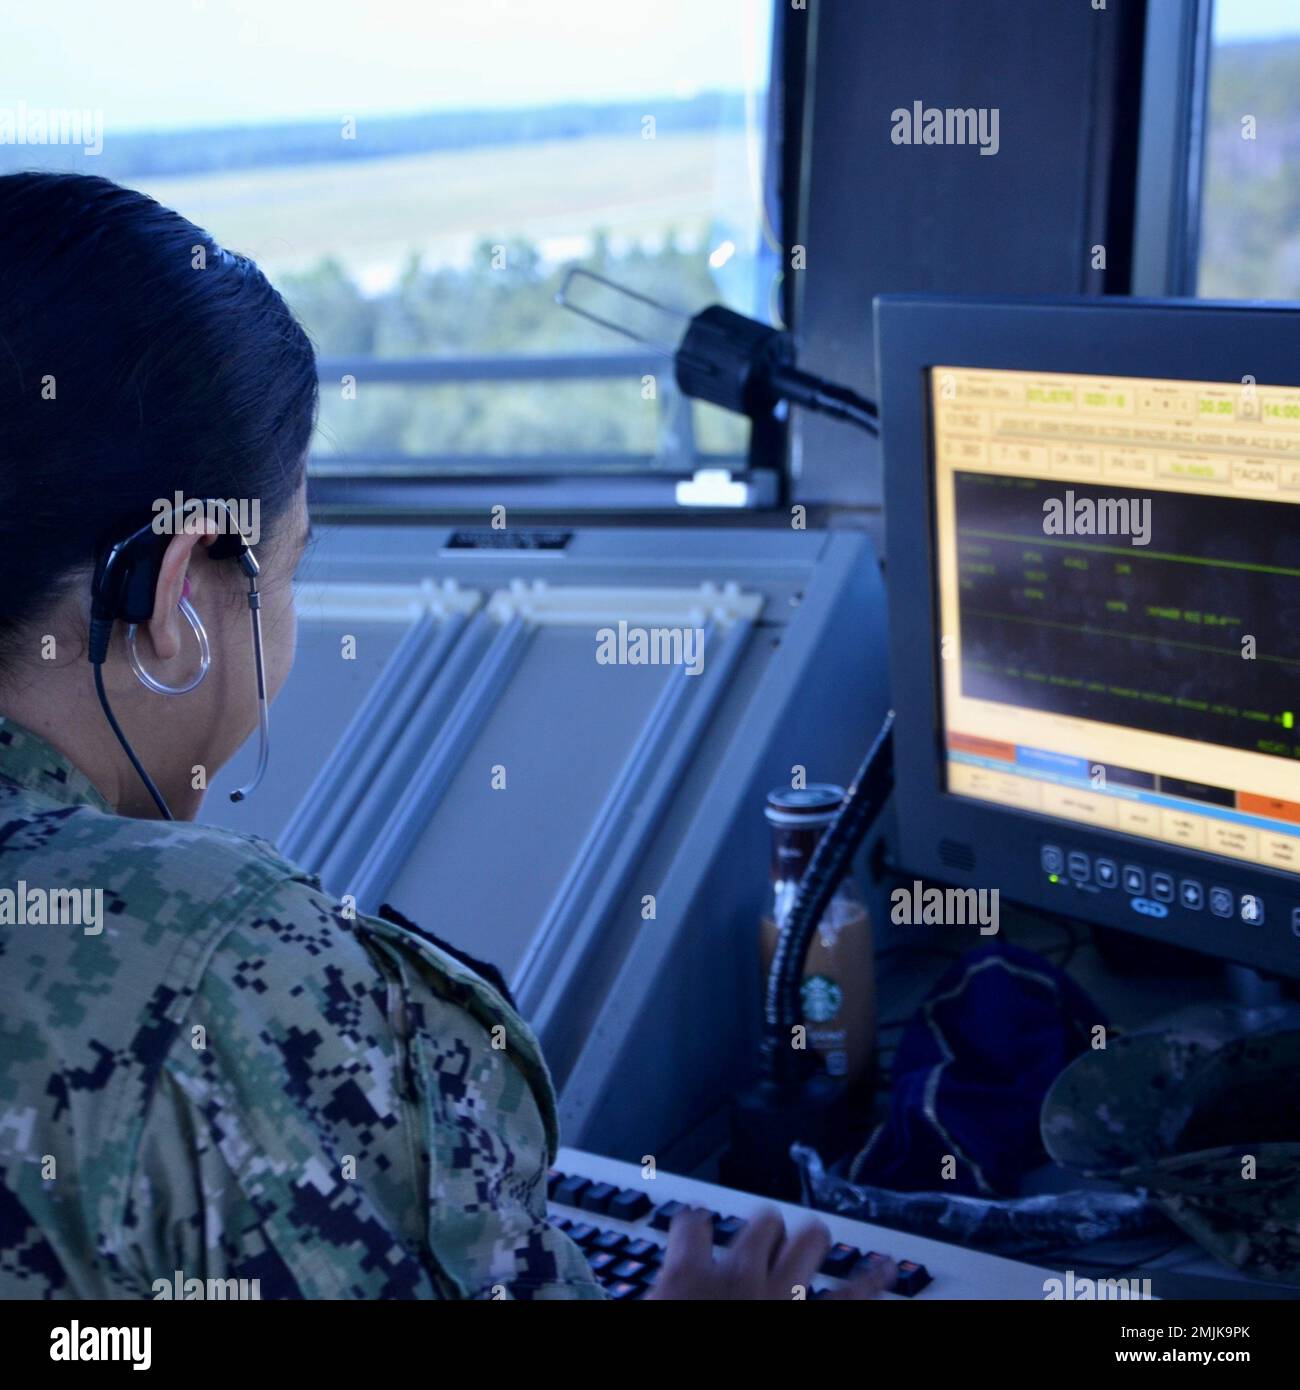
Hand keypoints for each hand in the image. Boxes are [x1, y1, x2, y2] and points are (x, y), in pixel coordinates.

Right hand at [643, 1206, 895, 1300]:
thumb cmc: (670, 1368)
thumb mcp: (652, 1316)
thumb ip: (654, 1302)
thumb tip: (645, 1300)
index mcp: (689, 1277)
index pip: (691, 1221)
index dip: (691, 1223)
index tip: (692, 1228)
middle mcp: (740, 1275)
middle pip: (761, 1220)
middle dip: (762, 1227)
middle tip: (758, 1240)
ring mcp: (784, 1298)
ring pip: (810, 1239)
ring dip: (809, 1240)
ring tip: (811, 1241)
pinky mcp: (815, 1322)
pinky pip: (853, 1295)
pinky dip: (872, 1280)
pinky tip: (886, 1270)